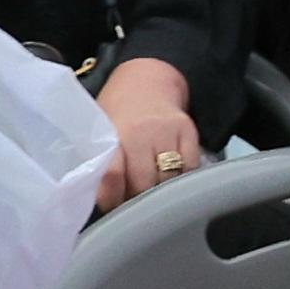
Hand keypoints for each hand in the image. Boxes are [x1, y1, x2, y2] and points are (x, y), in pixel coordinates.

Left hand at [93, 57, 207, 206]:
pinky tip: (171, 178)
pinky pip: (190, 168)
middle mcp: (140, 133)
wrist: (146, 80)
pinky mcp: (189, 131)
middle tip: (132, 200)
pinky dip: (181, 180)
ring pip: (168, 180)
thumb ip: (100, 163)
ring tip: (151, 190)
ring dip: (159, 192)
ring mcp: (167, 132)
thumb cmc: (116, 114)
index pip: (112, 175)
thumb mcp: (99, 133)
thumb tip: (102, 203)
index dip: (112, 199)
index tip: (112, 207)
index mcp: (111, 135)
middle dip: (137, 199)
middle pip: (144, 184)